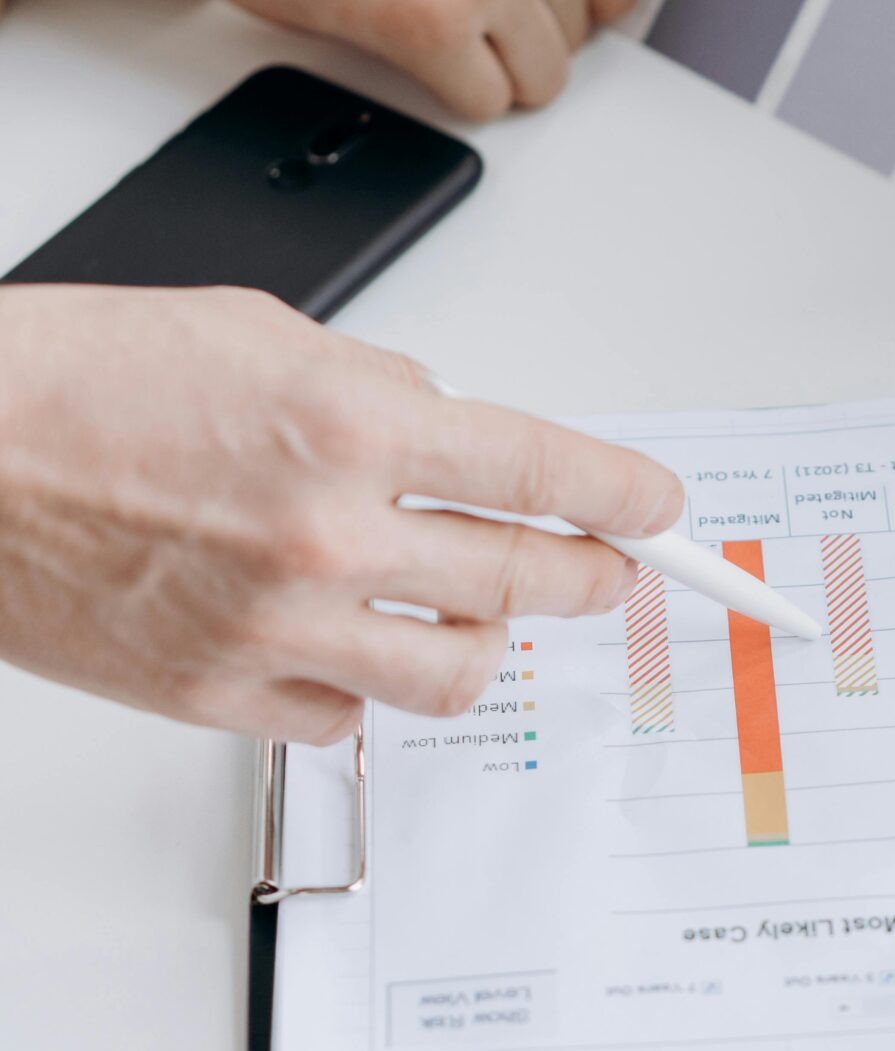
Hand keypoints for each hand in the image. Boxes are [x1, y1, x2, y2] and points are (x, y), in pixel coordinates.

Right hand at [0, 286, 682, 741]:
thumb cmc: (80, 378)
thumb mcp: (257, 333)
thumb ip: (375, 386)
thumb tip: (450, 430)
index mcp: (352, 423)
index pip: (543, 469)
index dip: (622, 495)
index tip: (657, 508)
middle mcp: (330, 534)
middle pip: (525, 579)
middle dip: (591, 577)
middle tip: (606, 573)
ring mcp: (279, 627)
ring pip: (456, 673)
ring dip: (486, 643)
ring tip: (479, 618)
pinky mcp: (221, 695)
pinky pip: (346, 716)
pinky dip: (366, 684)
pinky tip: (353, 648)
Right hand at [132, 0, 640, 118]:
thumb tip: (611, 10)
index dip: (551, 6)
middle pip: (575, 49)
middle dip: (508, 35)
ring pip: (537, 86)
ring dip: (476, 65)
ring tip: (416, 0)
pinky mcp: (433, 20)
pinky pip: (484, 106)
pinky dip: (440, 88)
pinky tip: (395, 27)